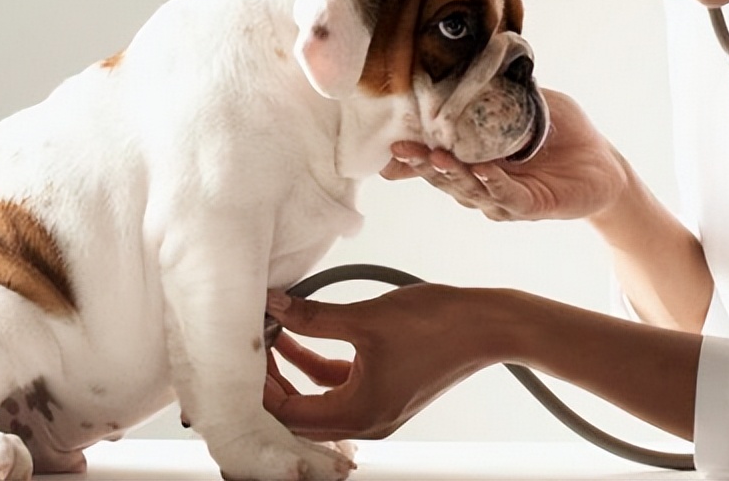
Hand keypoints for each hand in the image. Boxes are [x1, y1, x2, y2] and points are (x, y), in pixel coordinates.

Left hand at [263, 285, 495, 440]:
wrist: (486, 325)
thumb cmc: (436, 326)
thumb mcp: (365, 319)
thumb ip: (313, 316)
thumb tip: (274, 305)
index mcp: (356, 415)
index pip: (286, 415)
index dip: (258, 386)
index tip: (242, 355)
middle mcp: (364, 422)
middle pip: (296, 413)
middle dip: (269, 381)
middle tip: (249, 347)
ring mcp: (375, 409)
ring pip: (315, 399)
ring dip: (290, 371)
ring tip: (269, 334)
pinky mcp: (384, 391)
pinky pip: (337, 385)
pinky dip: (315, 365)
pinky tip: (299, 335)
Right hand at [381, 89, 628, 220]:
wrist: (605, 163)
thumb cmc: (564, 132)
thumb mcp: (529, 103)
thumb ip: (499, 92)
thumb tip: (469, 67)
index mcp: (476, 160)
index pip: (437, 159)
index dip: (412, 157)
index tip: (389, 148)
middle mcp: (484, 183)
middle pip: (446, 178)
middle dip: (422, 165)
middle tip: (402, 150)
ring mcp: (506, 198)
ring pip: (471, 190)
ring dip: (453, 175)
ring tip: (437, 158)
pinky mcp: (533, 206)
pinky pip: (509, 197)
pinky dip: (495, 185)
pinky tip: (483, 170)